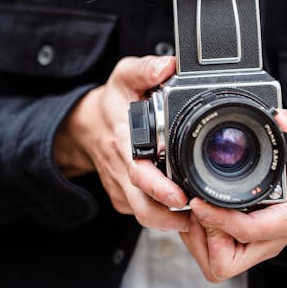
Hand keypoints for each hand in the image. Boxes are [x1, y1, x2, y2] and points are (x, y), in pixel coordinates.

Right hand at [53, 54, 188, 231]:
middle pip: (143, 207)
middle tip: (199, 215)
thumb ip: (146, 68)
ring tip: (199, 217)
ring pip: (144, 216)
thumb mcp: (124, 76)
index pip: (139, 173)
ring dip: (170, 221)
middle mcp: (121, 169)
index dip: (160, 189)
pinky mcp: (123, 196)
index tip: (180, 195)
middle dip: (170, 216)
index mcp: (124, 142)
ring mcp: (121, 186)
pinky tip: (185, 209)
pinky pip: (142, 212)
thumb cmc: (110, 101)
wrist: (86, 124)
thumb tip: (169, 66)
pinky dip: (163, 216)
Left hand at [179, 109, 286, 281]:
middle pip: (224, 262)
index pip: (246, 232)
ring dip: (200, 239)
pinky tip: (203, 210)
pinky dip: (204, 236)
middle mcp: (271, 240)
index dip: (218, 219)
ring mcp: (258, 245)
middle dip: (202, 238)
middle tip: (196, 207)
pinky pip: (218, 254)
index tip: (198, 201)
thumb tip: (281, 118)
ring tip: (196, 207)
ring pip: (217, 263)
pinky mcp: (248, 244)